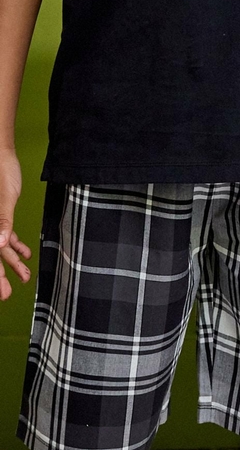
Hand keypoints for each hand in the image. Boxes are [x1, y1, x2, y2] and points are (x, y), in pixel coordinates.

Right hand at [0, 148, 30, 301]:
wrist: (1, 155)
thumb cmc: (1, 173)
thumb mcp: (4, 200)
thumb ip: (2, 222)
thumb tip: (0, 245)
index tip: (1, 292)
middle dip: (0, 275)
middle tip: (7, 294)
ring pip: (0, 247)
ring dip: (12, 262)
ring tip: (25, 277)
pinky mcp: (1, 214)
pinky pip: (6, 234)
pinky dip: (16, 245)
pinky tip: (27, 255)